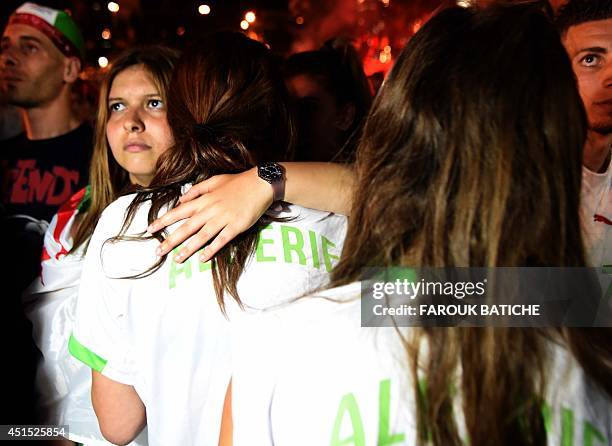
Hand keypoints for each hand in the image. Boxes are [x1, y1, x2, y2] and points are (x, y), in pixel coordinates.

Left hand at [147, 168, 272, 262]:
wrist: (260, 184)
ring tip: (177, 259)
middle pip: (186, 227)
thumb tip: (181, 199)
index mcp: (204, 199)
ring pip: (202, 236)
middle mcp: (210, 210)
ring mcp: (223, 219)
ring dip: (188, 249)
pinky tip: (202, 258)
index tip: (150, 229)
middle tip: (157, 252)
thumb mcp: (214, 180)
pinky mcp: (236, 226)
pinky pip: (221, 240)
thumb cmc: (237, 182)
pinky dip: (211, 249)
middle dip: (170, 240)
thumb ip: (196, 190)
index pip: (178, 211)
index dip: (163, 221)